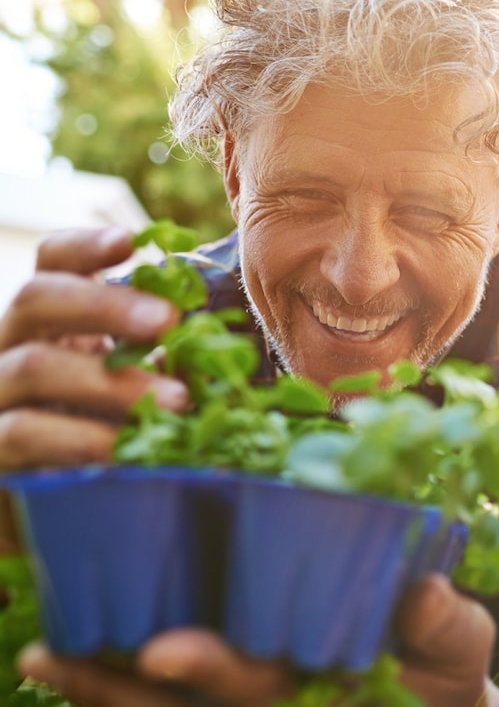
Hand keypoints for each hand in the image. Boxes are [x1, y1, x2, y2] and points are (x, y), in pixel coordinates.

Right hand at [0, 227, 187, 550]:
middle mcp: (11, 347)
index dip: (86, 245)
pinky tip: (124, 448)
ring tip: (179, 400)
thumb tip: (220, 344)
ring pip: (32, 367)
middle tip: (169, 320)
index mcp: (53, 322)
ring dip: (111, 381)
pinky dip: (78, 437)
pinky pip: (20, 433)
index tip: (132, 242)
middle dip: (105, 304)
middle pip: (35, 298)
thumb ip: (166, 358)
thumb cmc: (110, 435)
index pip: (52, 262)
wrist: (54, 513)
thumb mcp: (139, 386)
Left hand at [17, 575, 495, 706]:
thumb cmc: (447, 675)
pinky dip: (114, 688)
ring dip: (98, 688)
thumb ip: (444, 628)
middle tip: (57, 655)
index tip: (165, 646)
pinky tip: (65, 656)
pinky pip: (165, 706)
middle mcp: (273, 706)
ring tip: (41, 654)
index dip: (213, 667)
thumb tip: (423, 596)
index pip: (257, 686)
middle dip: (120, 688)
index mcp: (320, 695)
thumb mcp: (463, 650)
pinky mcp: (235, 698)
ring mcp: (248, 706)